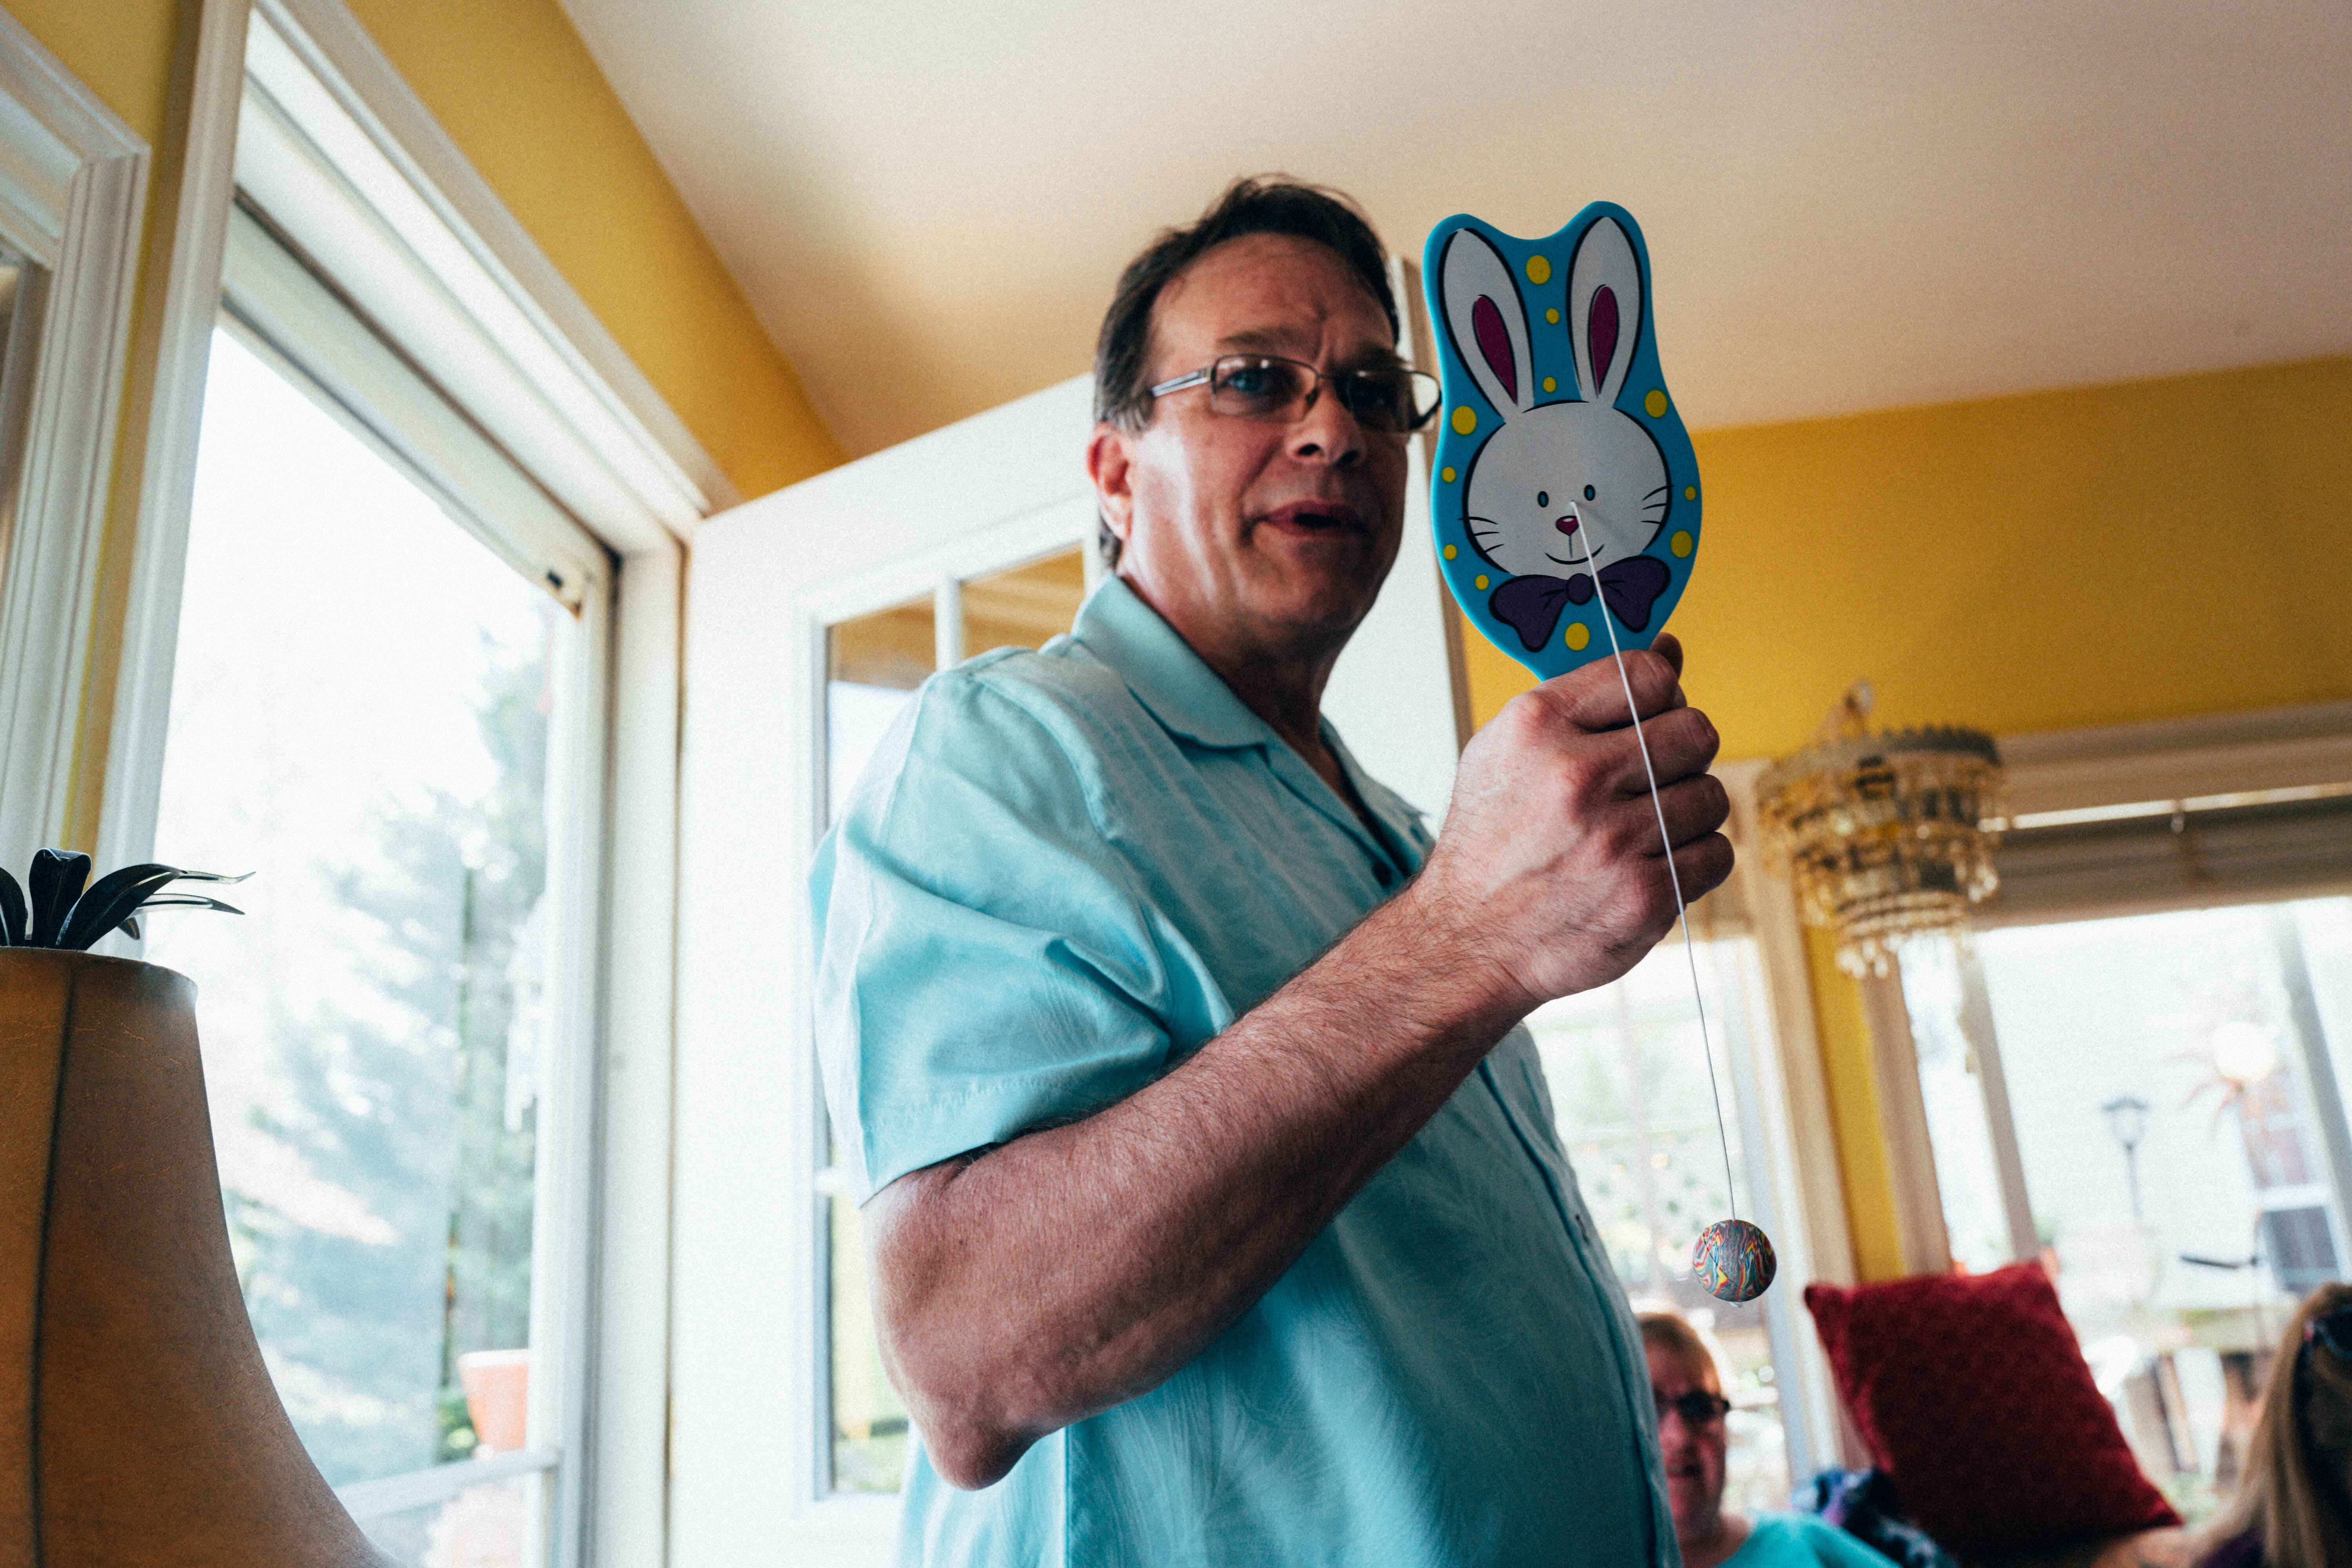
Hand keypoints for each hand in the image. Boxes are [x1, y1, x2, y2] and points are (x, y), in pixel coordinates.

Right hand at [1409, 633, 1731, 1011]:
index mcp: (1537, 726)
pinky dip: (1694, 861)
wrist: (1466, 940)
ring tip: (1645, 830)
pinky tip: (1652, 865)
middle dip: (1683, 755)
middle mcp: (1574, 777)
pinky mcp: (1643, 896)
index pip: (1648, 674)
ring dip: (1689, 813)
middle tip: (1652, 780)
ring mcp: (1612, 840)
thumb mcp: (1514, 750)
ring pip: (1712, 796)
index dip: (1663, 695)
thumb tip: (1672, 650)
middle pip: (1696, 731)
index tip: (1651, 720)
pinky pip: (1715, 854)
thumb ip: (1591, 698)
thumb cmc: (1494, 839)